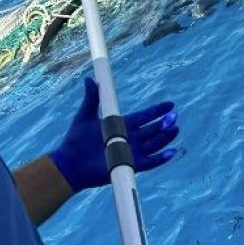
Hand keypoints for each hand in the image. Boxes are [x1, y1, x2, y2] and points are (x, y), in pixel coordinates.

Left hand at [49, 78, 178, 192]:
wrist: (68, 164)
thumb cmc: (75, 140)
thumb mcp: (84, 116)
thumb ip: (91, 98)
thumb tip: (90, 79)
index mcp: (122, 124)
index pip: (144, 116)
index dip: (157, 110)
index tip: (170, 104)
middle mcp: (129, 138)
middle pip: (152, 130)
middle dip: (164, 123)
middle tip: (174, 116)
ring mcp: (130, 152)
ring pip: (153, 144)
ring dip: (165, 138)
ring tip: (175, 129)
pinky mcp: (129, 165)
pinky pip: (149, 162)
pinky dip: (160, 158)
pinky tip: (171, 152)